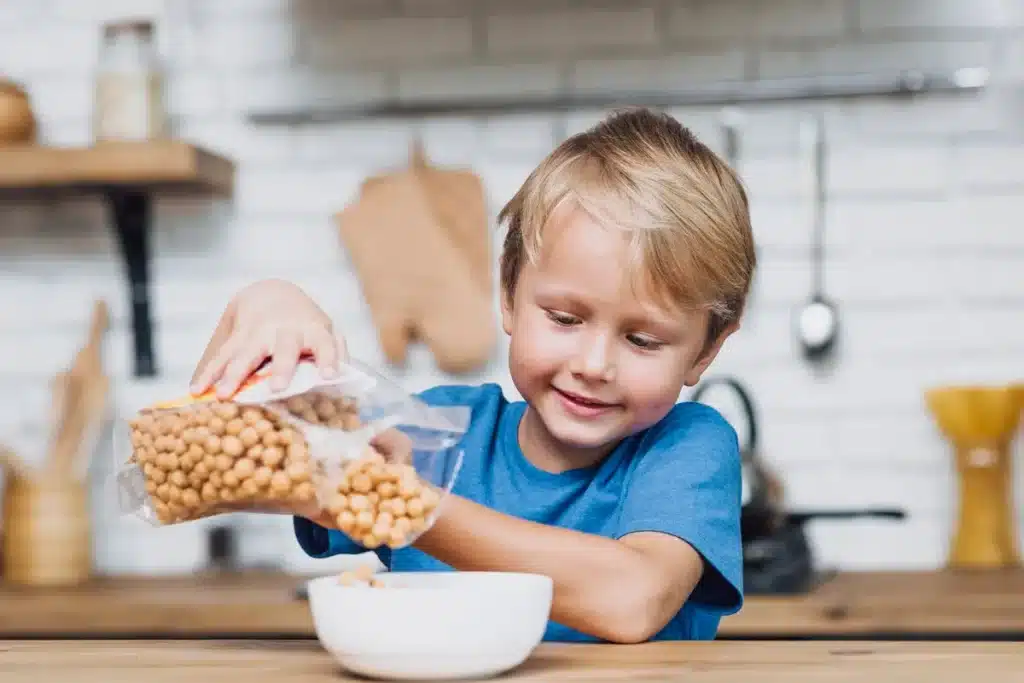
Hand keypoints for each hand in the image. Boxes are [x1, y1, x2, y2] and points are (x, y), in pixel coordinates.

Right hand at [189, 279, 346, 398]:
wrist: (271, 294)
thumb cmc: (305, 324)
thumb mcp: (326, 332)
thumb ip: (337, 353)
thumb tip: (344, 379)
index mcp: (312, 331)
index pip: (324, 344)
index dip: (328, 358)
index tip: (330, 375)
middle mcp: (285, 331)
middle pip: (283, 349)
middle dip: (281, 368)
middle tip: (278, 387)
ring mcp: (258, 333)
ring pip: (245, 353)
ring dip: (234, 373)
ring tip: (223, 394)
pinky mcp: (236, 337)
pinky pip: (220, 356)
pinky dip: (207, 373)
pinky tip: (196, 390)